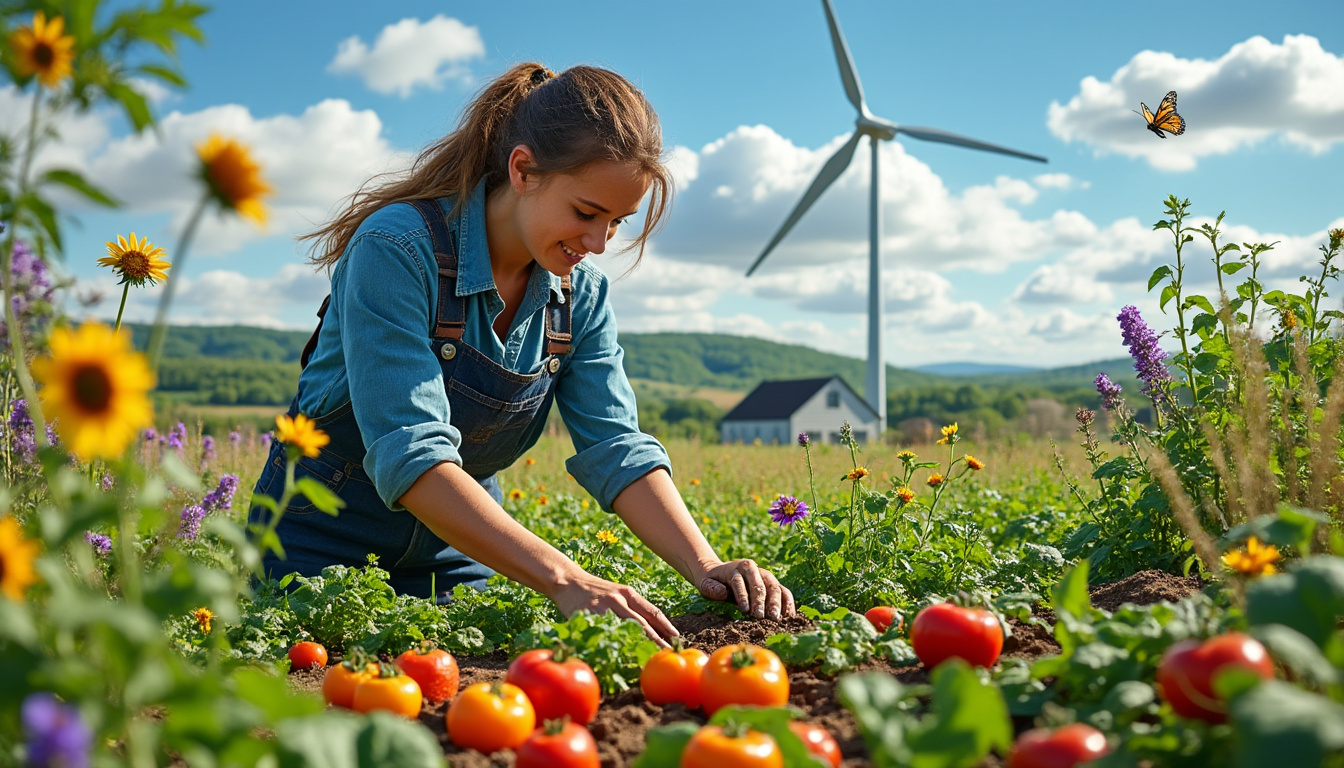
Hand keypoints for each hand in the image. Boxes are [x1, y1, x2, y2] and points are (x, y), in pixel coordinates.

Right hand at [550, 570, 678, 646]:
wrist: (569, 581)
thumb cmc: (596, 590)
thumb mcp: (616, 592)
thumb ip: (631, 607)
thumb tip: (650, 629)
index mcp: (628, 592)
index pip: (652, 610)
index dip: (665, 625)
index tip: (676, 637)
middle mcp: (618, 599)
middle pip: (642, 623)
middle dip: (657, 639)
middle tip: (667, 652)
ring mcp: (604, 608)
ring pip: (625, 630)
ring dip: (638, 645)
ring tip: (648, 657)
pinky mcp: (589, 616)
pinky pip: (605, 633)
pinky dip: (614, 645)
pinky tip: (620, 655)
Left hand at [696, 559, 795, 621]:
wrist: (722, 574)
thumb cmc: (713, 581)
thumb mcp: (706, 583)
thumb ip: (711, 588)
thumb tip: (723, 593)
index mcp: (739, 567)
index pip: (741, 582)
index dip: (743, 596)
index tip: (745, 611)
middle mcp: (755, 569)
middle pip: (760, 585)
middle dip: (762, 602)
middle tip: (762, 617)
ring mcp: (767, 576)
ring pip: (775, 588)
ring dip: (776, 604)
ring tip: (776, 619)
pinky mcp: (774, 585)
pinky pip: (784, 592)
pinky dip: (788, 603)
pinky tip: (789, 617)